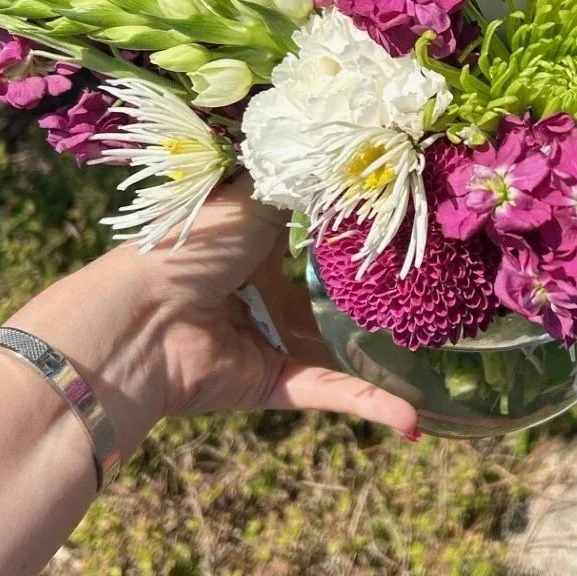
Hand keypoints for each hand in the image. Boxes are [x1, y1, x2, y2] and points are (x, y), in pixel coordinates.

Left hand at [8, 173, 419, 457]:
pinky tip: (411, 420)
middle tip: (424, 291)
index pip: (299, 238)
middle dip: (362, 299)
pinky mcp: (269, 382)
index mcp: (243, 242)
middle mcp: (253, 290)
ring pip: (330, 347)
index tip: (394, 224)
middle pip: (318, 297)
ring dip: (374, 358)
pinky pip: (327, 391)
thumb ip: (295, 185)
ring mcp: (263, 339)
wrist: (145, 320)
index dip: (339, 233)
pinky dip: (367, 406)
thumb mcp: (250, 200)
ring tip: (432, 357)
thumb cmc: (191, 245)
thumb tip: (335, 155)